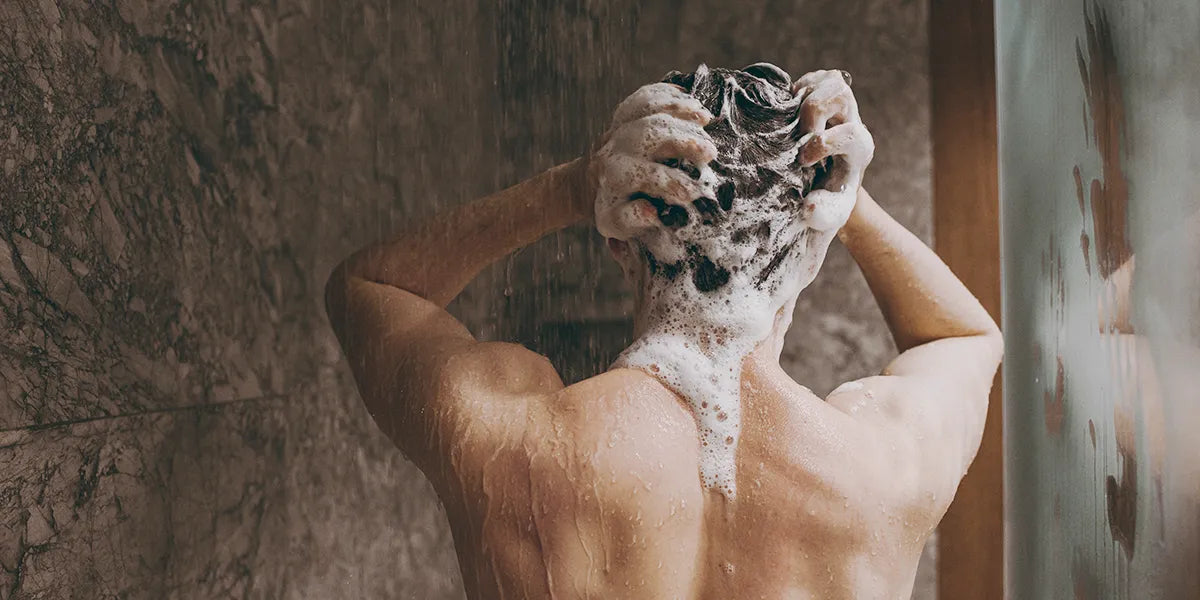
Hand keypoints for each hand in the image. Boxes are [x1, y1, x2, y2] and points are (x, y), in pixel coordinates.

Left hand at [590, 82, 718, 245]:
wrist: (588, 183)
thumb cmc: (611, 206)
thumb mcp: (614, 223)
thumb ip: (631, 219)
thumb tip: (651, 212)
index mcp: (615, 175)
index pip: (647, 176)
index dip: (672, 184)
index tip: (693, 193)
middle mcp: (616, 146)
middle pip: (652, 134)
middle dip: (685, 141)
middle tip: (711, 153)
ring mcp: (620, 125)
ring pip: (650, 109)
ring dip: (681, 111)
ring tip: (707, 119)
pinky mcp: (624, 113)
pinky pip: (646, 95)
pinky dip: (669, 93)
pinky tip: (690, 100)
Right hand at [792, 70, 874, 231]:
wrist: (825, 180)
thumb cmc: (827, 197)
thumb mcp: (829, 213)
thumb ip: (823, 214)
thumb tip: (809, 204)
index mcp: (860, 146)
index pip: (851, 133)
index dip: (824, 144)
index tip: (803, 161)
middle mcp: (852, 118)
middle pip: (840, 94)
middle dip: (812, 113)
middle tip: (797, 135)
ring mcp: (837, 101)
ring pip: (826, 81)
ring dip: (802, 99)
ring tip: (790, 123)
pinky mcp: (819, 91)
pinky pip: (807, 80)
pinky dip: (792, 94)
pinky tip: (785, 115)